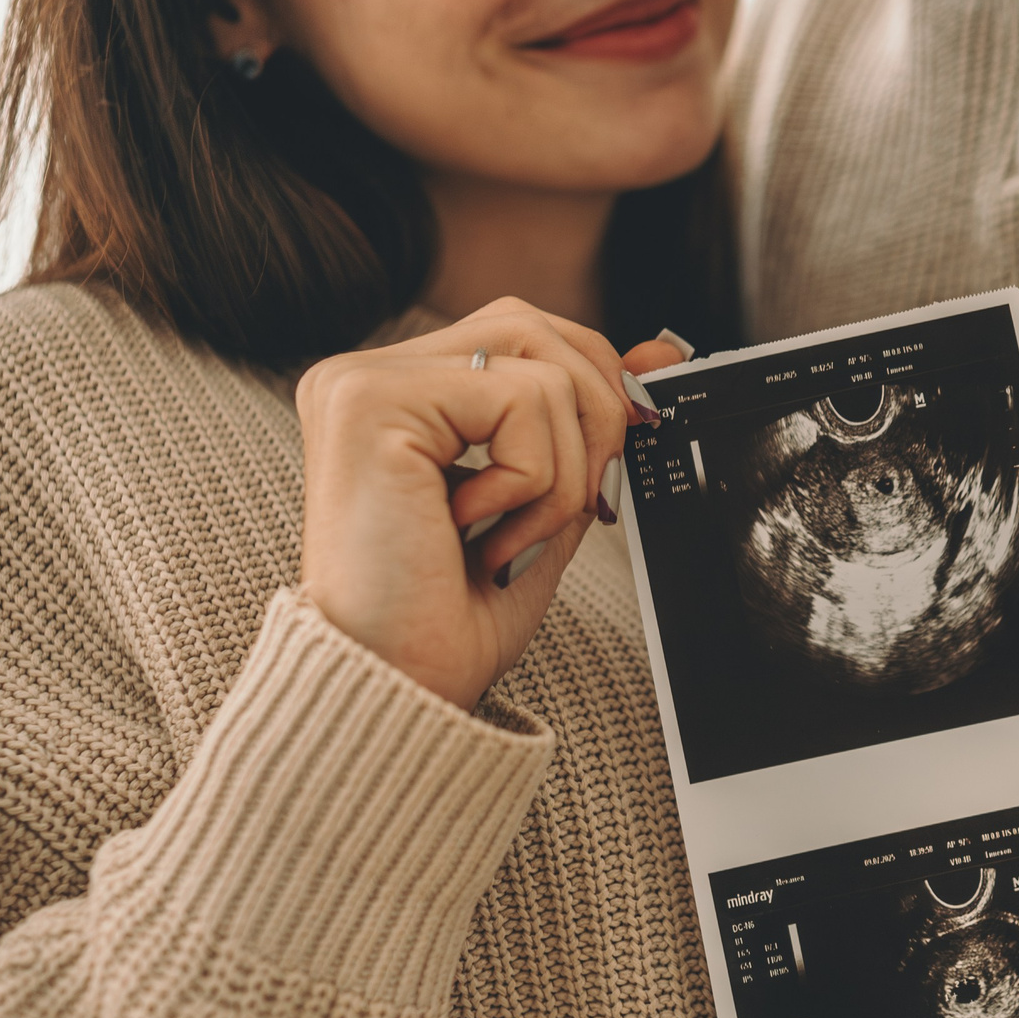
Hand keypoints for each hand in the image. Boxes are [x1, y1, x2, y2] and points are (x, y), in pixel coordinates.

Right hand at [296, 297, 682, 709]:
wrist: (398, 690)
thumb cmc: (449, 618)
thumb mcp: (542, 505)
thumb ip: (585, 428)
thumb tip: (658, 355)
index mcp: (399, 395)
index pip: (521, 333)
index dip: (594, 376)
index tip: (635, 434)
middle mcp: (366, 376)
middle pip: (534, 327)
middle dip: (595, 417)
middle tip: (586, 502)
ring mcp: (360, 382)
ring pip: (538, 367)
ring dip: (561, 470)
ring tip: (509, 536)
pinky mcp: (370, 402)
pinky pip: (519, 401)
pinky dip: (531, 483)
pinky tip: (476, 534)